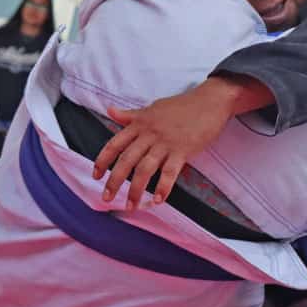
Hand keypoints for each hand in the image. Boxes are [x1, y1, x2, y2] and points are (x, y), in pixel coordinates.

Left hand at [93, 79, 236, 210]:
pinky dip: (163, 187)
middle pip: (127, 160)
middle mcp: (149, 134)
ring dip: (135, 190)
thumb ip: (131, 115)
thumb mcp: (152, 108)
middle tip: (106, 198)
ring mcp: (166, 142)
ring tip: (131, 206)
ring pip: (145, 169)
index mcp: (140, 124)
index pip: (115, 144)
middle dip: (115, 181)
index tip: (96, 176)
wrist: (210, 101)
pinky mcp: (183, 150)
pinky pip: (170, 172)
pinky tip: (157, 200)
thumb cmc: (182, 105)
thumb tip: (110, 111)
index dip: (103, 161)